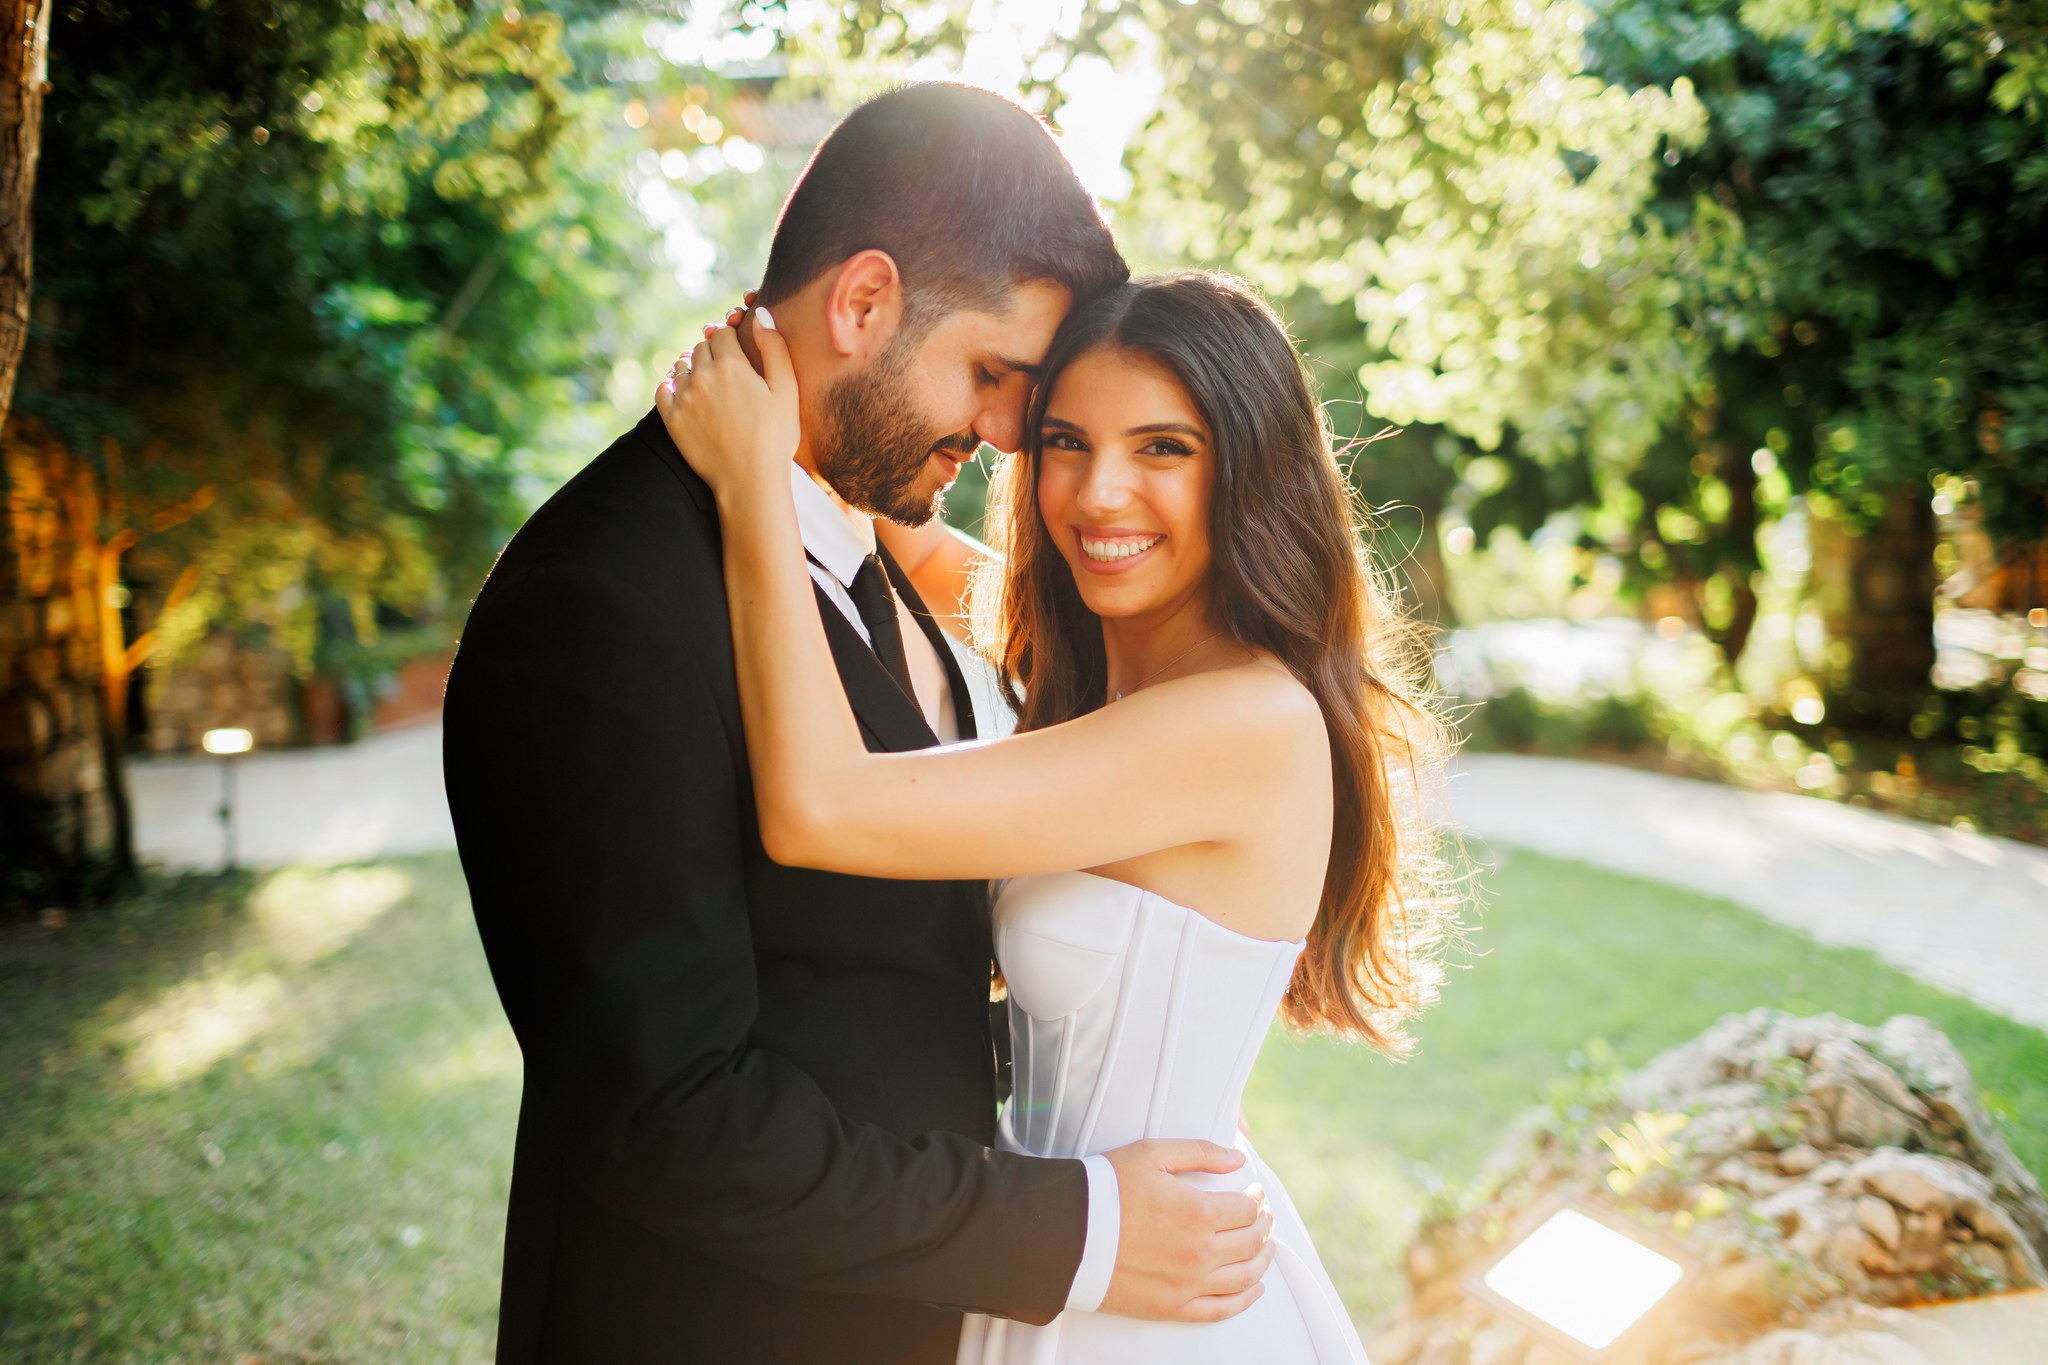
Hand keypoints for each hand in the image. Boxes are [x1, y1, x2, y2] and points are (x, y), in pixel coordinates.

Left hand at [656, 305, 796, 501]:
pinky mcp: (672, 419)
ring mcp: (684, 398)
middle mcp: (703, 376)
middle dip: (712, 353)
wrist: (751, 480)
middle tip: (725, 370)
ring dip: (692, 368)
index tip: (736, 350)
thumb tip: (759, 312)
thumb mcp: (786, 389)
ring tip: (708, 383)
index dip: (730, 339)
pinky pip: (663, 390)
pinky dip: (672, 387)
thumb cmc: (775, 436)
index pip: (722, 334)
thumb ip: (774, 347)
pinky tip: (686, 396)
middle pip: (701, 348)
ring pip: (681, 366)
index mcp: (732, 365)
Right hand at [1098, 1139, 1274, 1322]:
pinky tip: (1255, 1289)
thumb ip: (1199, 1152)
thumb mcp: (1151, 1153)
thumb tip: (1238, 1158)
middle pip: (1251, 1241)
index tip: (1254, 1191)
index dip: (1256, 1197)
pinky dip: (1245, 1300)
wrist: (1066, 1235)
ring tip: (1266, 1247)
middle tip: (1263, 1215)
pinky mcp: (1173, 1308)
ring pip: (1244, 1276)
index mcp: (1198, 1213)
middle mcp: (1200, 1253)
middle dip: (1263, 1225)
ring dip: (1262, 1259)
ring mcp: (1188, 1285)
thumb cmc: (1106, 1189)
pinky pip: (1222, 1309)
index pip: (1247, 1208)